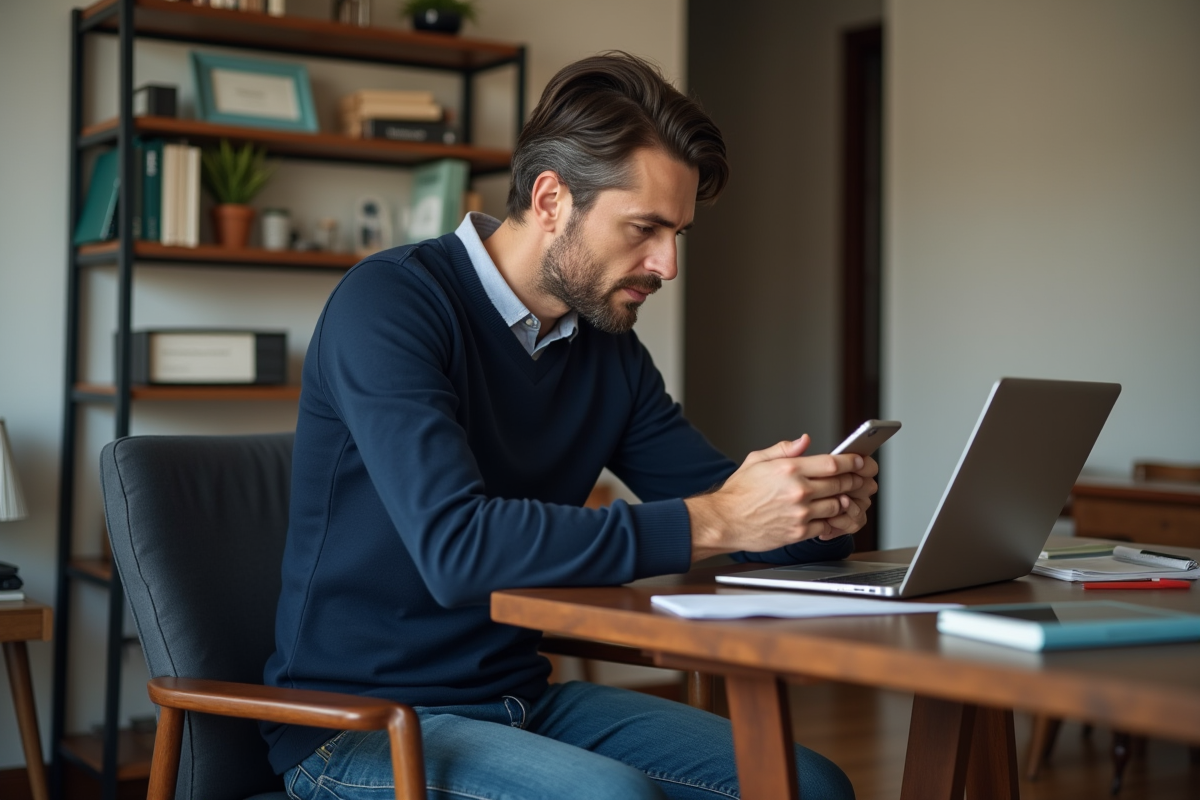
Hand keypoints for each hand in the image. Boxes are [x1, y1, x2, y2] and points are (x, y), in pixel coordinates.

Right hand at [685, 435, 878, 560]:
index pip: (832, 463)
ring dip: (844, 501)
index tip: (859, 461)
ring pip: (837, 505)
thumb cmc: (738, 492)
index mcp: (789, 469)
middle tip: (857, 479)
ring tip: (843, 497)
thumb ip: (784, 449)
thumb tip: (805, 440)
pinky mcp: (799, 532)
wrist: (724, 521)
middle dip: (852, 480)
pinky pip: (827, 526)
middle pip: (840, 483)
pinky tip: (830, 515)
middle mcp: (798, 490)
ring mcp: (800, 513)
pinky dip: (832, 520)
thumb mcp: (757, 460)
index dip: (851, 462)